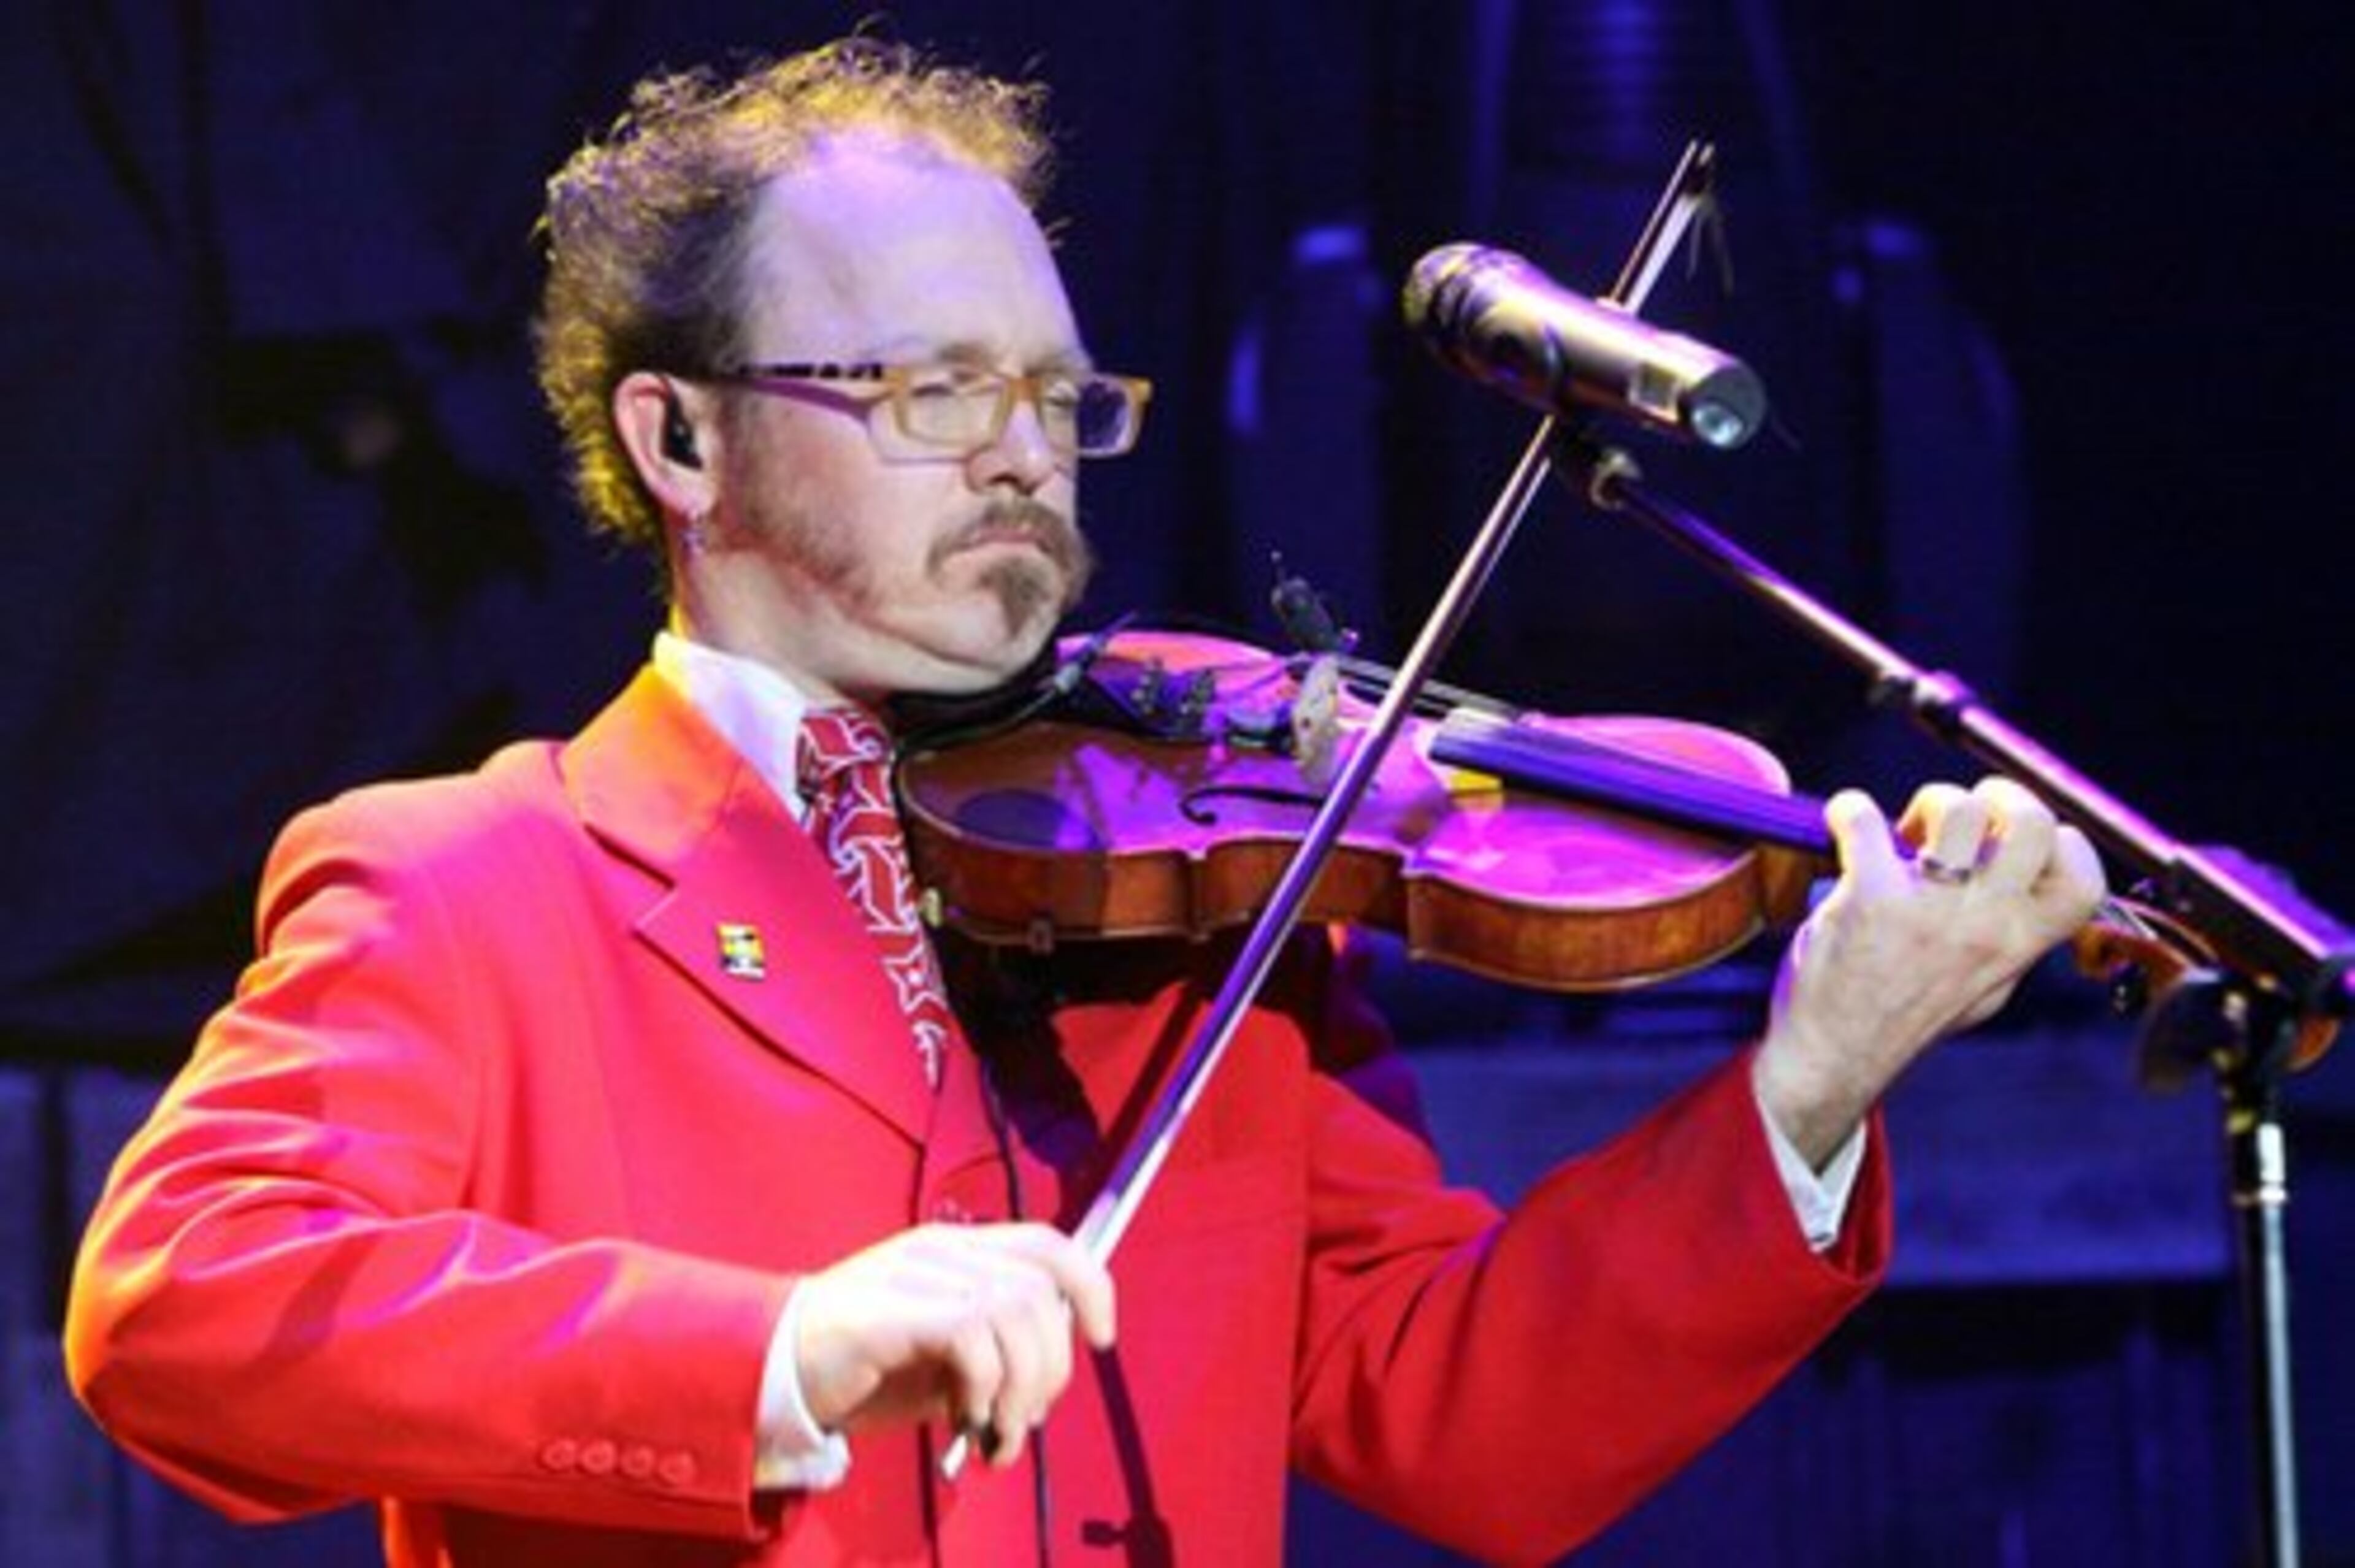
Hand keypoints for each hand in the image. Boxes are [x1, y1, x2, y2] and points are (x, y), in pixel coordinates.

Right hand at [792, 1221, 1116, 1470]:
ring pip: (1016, 1310)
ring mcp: (915, 1274)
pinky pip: (972, 1334)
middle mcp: (943, 1251)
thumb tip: (1045, 1386)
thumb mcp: (945, 1358)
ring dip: (1021, 1386)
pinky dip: (985, 1385)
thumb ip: (996, 1353)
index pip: (1048, 1244)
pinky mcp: (890, 1309)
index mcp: (959, 1251)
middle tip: (1023, 1419)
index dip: (1091, 1285)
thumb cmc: (862, 1367)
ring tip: (997, 1431)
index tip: (1102, 1338)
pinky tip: (965, 1417)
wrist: (771, 1368)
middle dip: (1051, 1366)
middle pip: (1040, 1290)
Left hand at [1755, 776, 2105, 1165]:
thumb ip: (2008, 939)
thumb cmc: (1906, 1018)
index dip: (2062, 841)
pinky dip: (1850, 809)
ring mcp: (1929, 911)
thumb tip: (2018, 881)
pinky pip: (1864, 819)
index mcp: (2019, 945)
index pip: (2083, 879)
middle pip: (2034, 824)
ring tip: (1909, 833)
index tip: (2017, 840)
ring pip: (1959, 811)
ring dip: (1933, 801)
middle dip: (2003, 797)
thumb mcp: (1983, 989)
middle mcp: (1985, 926)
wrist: (1836, 1060)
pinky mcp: (1870, 900)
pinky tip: (1845, 823)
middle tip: (1967, 815)